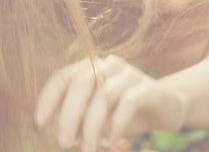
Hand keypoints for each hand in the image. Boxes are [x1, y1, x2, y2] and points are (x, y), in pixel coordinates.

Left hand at [34, 54, 189, 151]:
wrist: (169, 109)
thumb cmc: (126, 112)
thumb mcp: (100, 115)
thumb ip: (81, 118)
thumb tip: (60, 132)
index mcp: (91, 67)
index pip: (63, 77)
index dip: (49, 98)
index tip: (39, 122)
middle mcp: (108, 65)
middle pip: (81, 84)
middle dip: (69, 115)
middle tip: (62, 142)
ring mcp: (129, 74)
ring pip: (103, 96)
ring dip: (92, 126)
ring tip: (87, 149)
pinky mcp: (148, 88)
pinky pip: (127, 104)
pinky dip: (116, 125)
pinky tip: (111, 143)